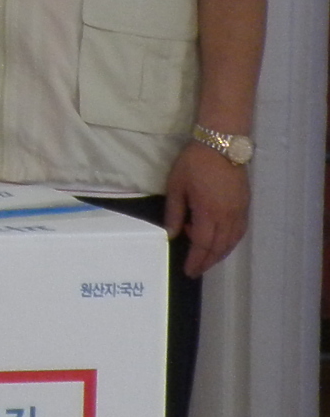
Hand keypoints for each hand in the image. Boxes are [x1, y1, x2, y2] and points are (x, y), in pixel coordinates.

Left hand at [164, 142, 249, 278]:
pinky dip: (229, 242)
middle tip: (196, 270)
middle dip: (207, 262)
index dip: (196, 260)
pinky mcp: (245, 206)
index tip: (189, 271)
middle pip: (219, 247)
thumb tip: (171, 234)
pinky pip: (239, 232)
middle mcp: (227, 217)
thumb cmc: (194, 163)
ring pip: (231, 242)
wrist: (221, 145)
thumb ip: (174, 213)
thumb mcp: (176, 186)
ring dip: (219, 254)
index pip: (202, 244)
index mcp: (208, 213)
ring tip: (205, 259)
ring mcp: (239, 212)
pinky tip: (220, 242)